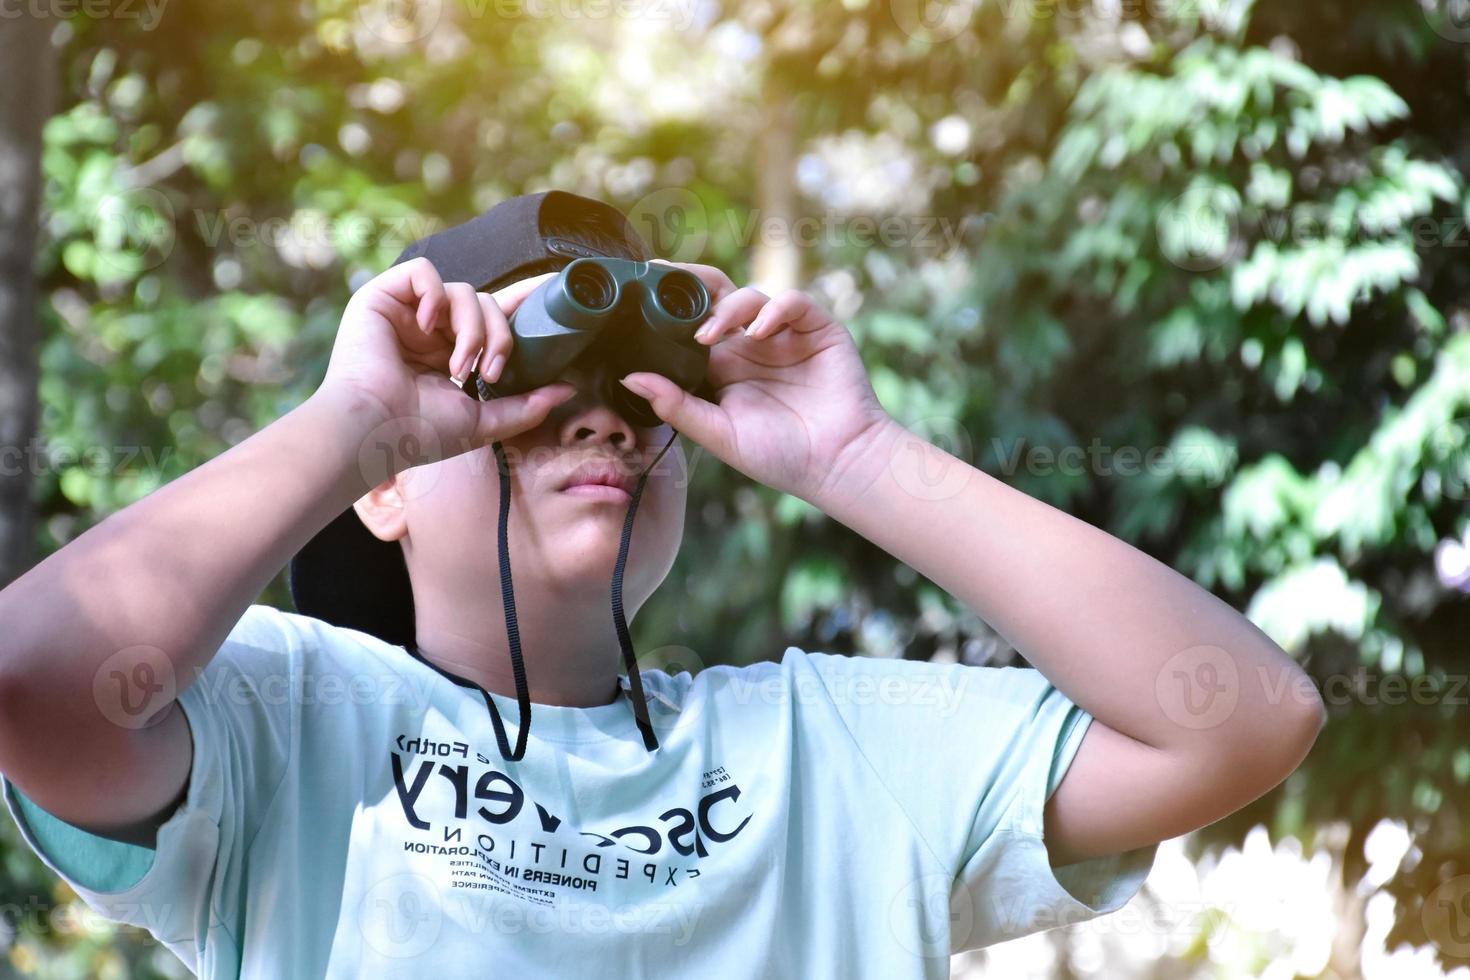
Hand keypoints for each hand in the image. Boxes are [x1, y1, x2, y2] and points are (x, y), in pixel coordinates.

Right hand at [317, 257, 575, 469]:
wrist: (375, 430)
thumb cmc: (419, 434)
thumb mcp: (483, 422)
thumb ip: (525, 406)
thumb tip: (568, 388)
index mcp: (450, 354)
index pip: (492, 318)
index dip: (522, 303)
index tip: (551, 293)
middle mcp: (430, 330)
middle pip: (486, 304)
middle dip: (500, 335)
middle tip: (491, 370)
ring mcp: (407, 313)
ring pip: (463, 291)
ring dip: (472, 328)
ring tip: (460, 367)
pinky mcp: (382, 297)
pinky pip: (423, 271)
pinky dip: (435, 294)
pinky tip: (429, 325)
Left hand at [618, 263, 896, 505]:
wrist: (837, 463)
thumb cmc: (780, 456)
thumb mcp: (719, 434)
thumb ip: (677, 406)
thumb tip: (630, 378)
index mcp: (724, 368)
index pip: (690, 325)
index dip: (669, 308)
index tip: (640, 291)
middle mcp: (750, 345)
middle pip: (716, 296)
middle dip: (691, 282)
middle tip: (664, 277)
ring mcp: (783, 335)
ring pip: (749, 296)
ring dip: (727, 309)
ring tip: (711, 335)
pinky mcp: (817, 329)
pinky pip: (792, 303)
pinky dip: (773, 310)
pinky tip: (758, 332)